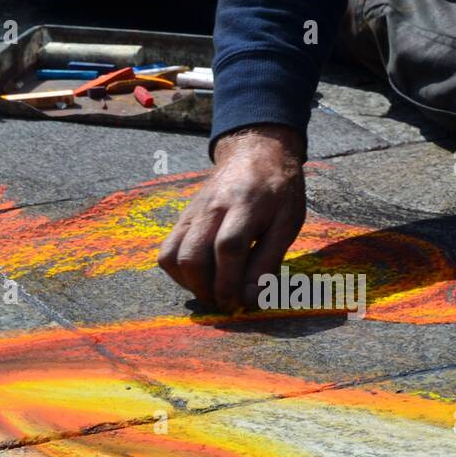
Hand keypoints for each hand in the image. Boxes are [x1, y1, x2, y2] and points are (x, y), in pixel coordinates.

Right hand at [157, 125, 306, 311]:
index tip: (237, 305)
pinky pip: (167, 251)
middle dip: (207, 290)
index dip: (229, 283)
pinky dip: (178, 272)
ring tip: (212, 291)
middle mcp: (212, 208)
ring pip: (173, 256)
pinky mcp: (183, 218)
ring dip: (189, 284)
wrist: (254, 152)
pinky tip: (200, 277)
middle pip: (193, 256)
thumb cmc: (278, 190)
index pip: (229, 248)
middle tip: (226, 303)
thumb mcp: (288, 222)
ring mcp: (192, 213)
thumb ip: (269, 261)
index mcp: (245, 206)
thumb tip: (250, 299)